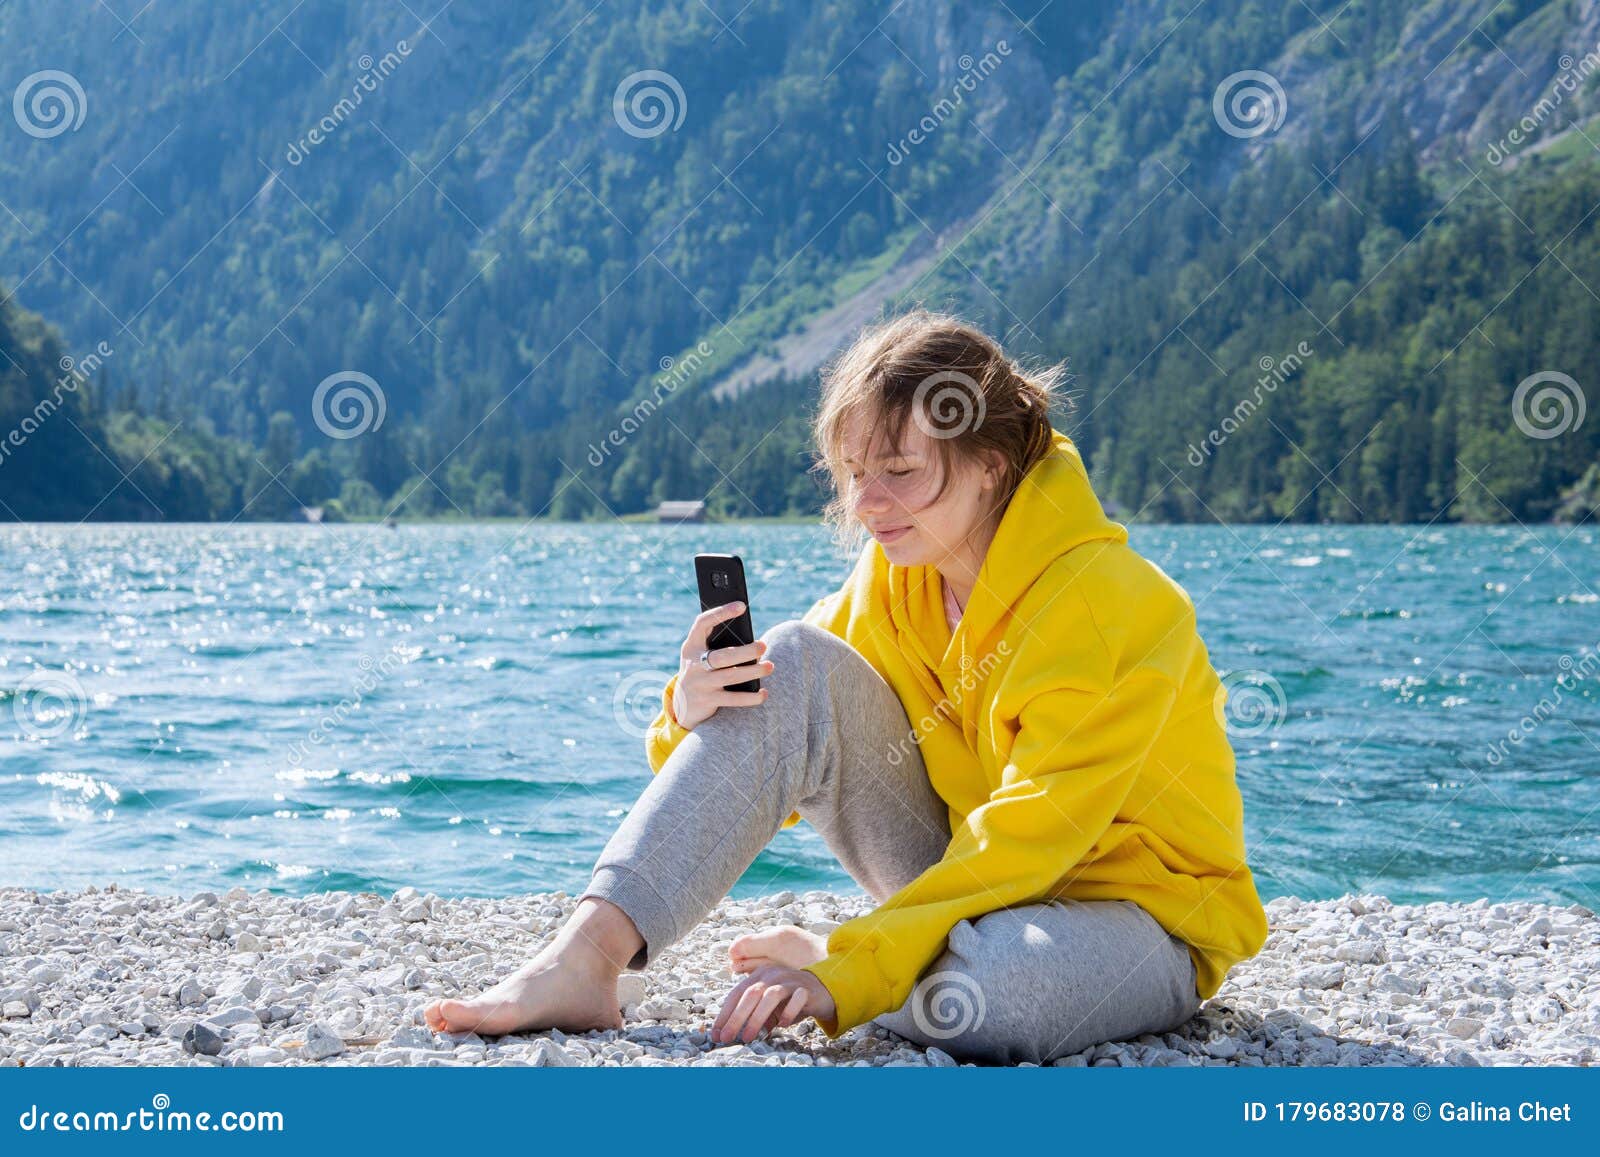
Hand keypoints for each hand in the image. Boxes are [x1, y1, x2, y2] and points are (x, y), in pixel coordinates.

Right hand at [670, 601, 772, 730]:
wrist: (683, 704)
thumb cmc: (701, 670)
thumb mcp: (701, 654)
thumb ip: (719, 645)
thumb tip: (753, 644)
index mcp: (691, 645)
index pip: (702, 623)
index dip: (721, 613)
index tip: (741, 606)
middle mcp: (693, 664)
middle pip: (722, 655)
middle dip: (746, 651)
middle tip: (763, 646)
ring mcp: (700, 683)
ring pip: (730, 675)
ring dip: (753, 671)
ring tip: (770, 666)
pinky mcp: (708, 700)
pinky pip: (733, 699)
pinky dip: (751, 697)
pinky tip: (764, 693)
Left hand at [711, 964, 834, 1044]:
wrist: (822, 989)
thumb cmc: (789, 999)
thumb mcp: (767, 1004)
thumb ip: (751, 1012)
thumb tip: (728, 1032)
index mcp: (759, 975)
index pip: (736, 993)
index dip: (724, 1014)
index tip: (716, 1034)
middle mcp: (772, 974)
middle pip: (750, 994)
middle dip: (735, 1018)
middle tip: (727, 1038)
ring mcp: (790, 980)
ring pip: (770, 996)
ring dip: (756, 1018)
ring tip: (748, 1037)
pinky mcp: (807, 989)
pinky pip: (796, 999)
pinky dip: (788, 1012)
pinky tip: (782, 1026)